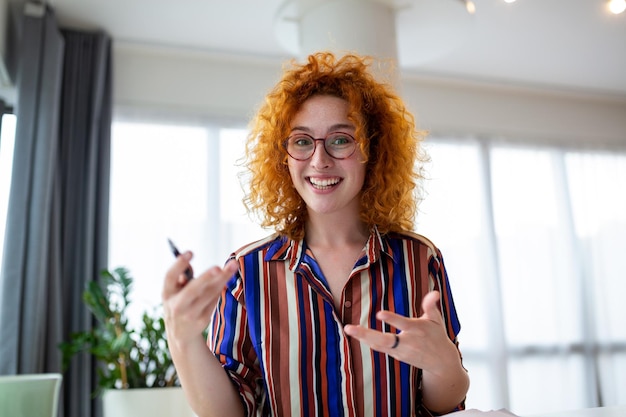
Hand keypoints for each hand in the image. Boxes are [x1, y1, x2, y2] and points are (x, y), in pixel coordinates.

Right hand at [162, 251, 237, 346]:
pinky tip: (226, 279)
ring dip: (222, 279)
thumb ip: (180, 277)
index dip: (179, 264)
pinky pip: (214, 300)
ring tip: (232, 266)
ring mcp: (190, 315)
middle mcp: (177, 306)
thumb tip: (188, 264)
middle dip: (206, 278)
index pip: (170, 277)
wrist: (180, 335)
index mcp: (167, 293)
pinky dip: (220, 288)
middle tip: (218, 267)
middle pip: (192, 290)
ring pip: (209, 294)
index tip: (190, 252)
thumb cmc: (179, 303)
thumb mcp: (173, 292)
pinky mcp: (203, 320)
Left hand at [343, 291, 458, 372]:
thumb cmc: (437, 335)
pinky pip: (380, 348)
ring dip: (363, 337)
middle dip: (366, 334)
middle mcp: (407, 342)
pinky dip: (368, 341)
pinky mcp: (397, 356)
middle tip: (349, 328)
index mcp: (417, 330)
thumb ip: (431, 306)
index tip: (380, 314)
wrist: (441, 362)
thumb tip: (434, 292)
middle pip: (384, 340)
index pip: (402, 324)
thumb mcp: (436, 320)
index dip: (392, 319)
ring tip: (348, 329)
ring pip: (379, 345)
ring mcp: (401, 351)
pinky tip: (357, 335)